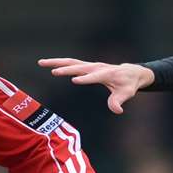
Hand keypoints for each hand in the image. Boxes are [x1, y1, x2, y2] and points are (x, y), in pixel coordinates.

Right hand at [37, 57, 154, 113]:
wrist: (131, 73)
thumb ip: (119, 101)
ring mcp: (91, 65)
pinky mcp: (86, 66)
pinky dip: (59, 62)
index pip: (95, 76)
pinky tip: (47, 64)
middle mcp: (97, 67)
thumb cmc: (128, 85)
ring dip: (56, 62)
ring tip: (41, 62)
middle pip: (79, 66)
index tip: (74, 80)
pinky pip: (71, 63)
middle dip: (67, 69)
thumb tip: (117, 111)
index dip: (86, 78)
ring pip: (71, 62)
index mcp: (107, 74)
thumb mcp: (127, 94)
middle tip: (53, 72)